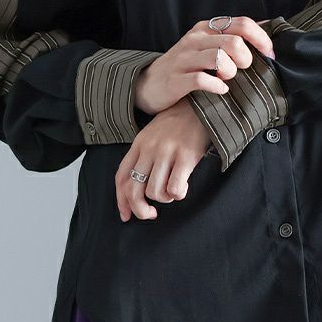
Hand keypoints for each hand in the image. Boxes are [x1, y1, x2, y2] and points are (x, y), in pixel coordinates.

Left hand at [115, 97, 211, 221]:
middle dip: (140, 209)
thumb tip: (139, 185)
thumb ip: (144, 155)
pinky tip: (182, 188)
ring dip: (164, 199)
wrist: (201, 105)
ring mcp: (167, 152)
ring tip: (172, 192)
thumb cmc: (178, 123)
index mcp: (139, 144)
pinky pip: (175, 187)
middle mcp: (149, 149)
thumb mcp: (153, 134)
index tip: (126, 215)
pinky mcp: (186, 156)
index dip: (121, 200)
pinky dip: (178, 194)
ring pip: (155, 192)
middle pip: (134, 190)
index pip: (121, 177)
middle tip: (151, 214)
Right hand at [134, 16, 274, 114]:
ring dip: (230, 71)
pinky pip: (202, 80)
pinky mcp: (176, 79)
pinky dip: (217, 86)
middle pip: (233, 41)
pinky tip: (220, 89)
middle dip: (246, 58)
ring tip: (228, 78)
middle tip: (243, 70)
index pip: (242, 24)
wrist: (148, 84)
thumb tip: (265, 27)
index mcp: (206, 29)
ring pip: (218, 58)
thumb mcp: (206, 45)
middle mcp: (195, 40)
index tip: (269, 55)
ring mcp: (184, 59)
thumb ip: (231, 36)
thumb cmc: (185, 66)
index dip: (261, 39)